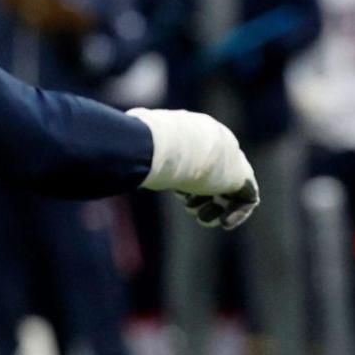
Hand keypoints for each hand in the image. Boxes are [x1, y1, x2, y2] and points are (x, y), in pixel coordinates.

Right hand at [130, 109, 261, 229]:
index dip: (184, 182)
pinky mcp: (241, 175)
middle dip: (199, 196)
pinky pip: (248, 197)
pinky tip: (224, 223)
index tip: (177, 193)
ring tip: (202, 214)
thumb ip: (130, 146)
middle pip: (214, 176)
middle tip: (188, 204)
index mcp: (192, 131)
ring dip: (215, 208)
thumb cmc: (147, 145)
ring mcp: (231, 158)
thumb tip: (107, 144)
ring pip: (230, 189)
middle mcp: (215, 142)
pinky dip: (237, 214)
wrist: (172, 146)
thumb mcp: (134, 143)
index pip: (195, 160)